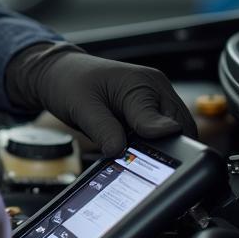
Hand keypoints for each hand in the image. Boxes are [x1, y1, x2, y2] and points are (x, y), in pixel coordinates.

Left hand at [5, 42, 197, 155]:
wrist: (59, 74)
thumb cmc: (69, 82)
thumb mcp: (81, 107)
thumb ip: (104, 128)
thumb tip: (122, 150)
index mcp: (144, 84)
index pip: (167, 124)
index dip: (158, 146)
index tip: (144, 159)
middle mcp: (156, 90)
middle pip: (180, 132)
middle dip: (164, 150)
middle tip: (139, 163)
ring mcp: (155, 100)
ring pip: (173, 135)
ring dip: (158, 148)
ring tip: (134, 154)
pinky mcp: (149, 110)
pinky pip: (160, 133)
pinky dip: (151, 144)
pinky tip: (133, 148)